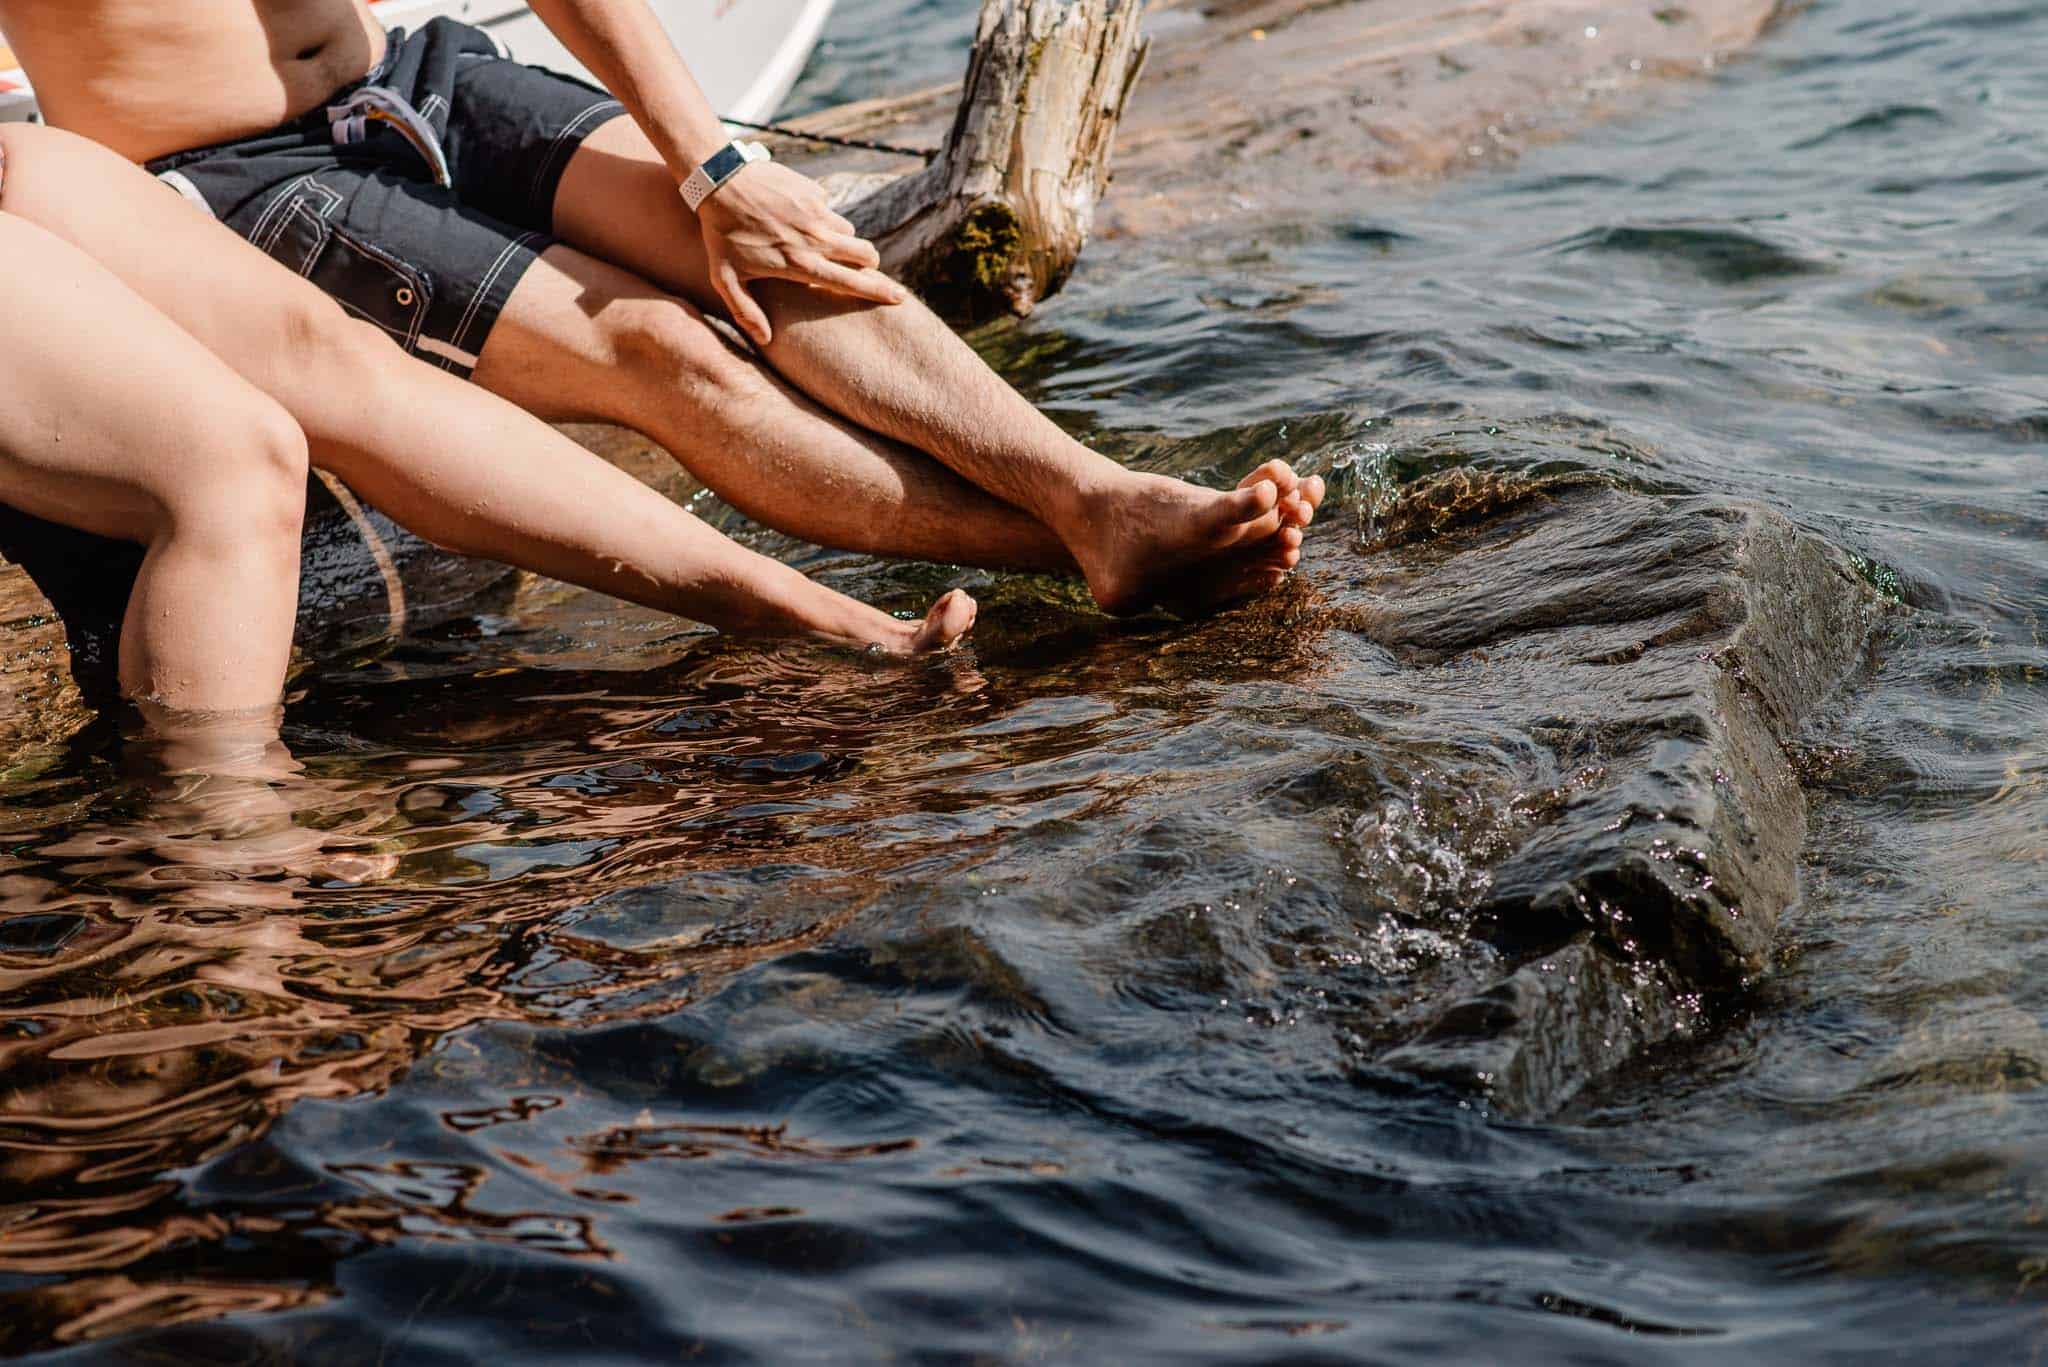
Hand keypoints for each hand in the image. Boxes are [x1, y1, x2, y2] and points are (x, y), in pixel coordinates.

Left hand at [695, 160, 907, 344]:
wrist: (721, 180)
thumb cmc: (721, 234)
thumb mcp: (726, 279)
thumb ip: (745, 312)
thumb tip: (766, 339)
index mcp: (800, 264)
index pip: (850, 282)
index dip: (878, 291)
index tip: (899, 298)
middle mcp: (815, 239)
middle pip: (864, 253)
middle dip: (870, 263)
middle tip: (863, 267)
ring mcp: (816, 213)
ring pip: (847, 230)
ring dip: (840, 238)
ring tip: (818, 241)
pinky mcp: (813, 191)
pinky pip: (827, 206)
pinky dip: (819, 214)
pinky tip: (795, 214)